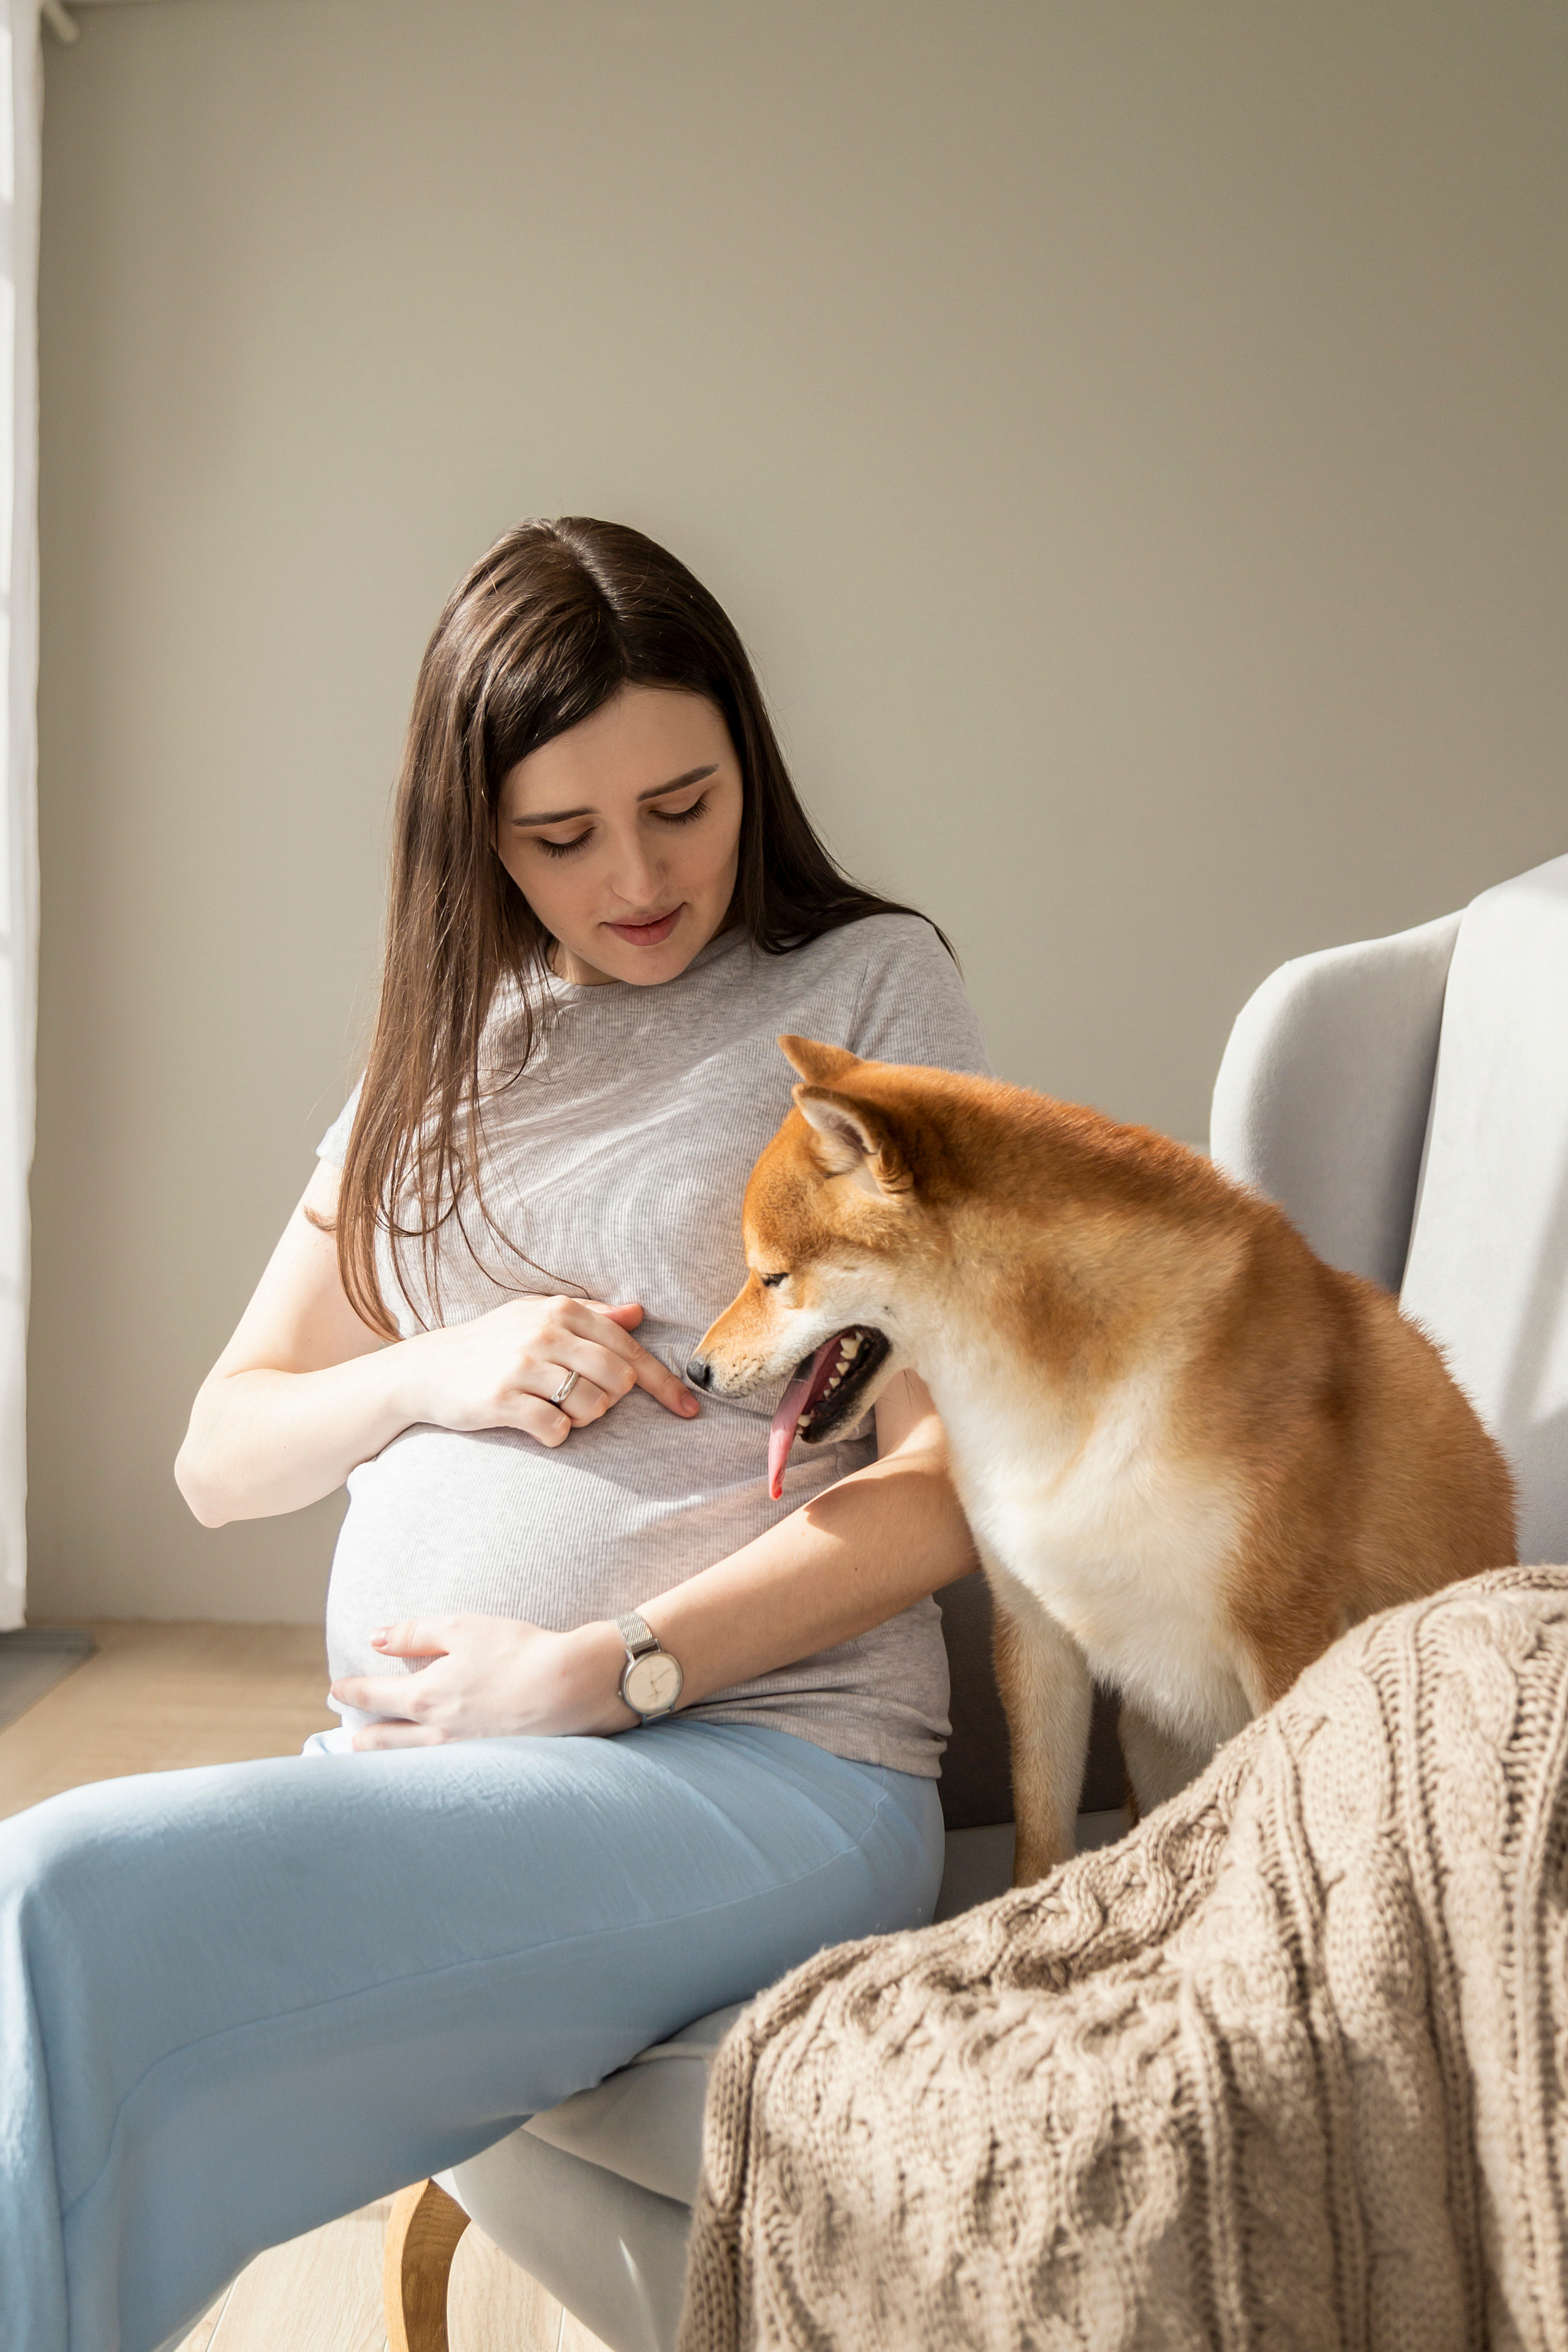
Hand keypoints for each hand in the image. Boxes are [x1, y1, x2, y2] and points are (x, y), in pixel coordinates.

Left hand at [331, 1614, 637, 1746]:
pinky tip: (425, 1770)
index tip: (336, 1691)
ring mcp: (460, 1755)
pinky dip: (420, 1771)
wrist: (570, 1688)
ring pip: (409, 1762)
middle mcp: (435, 1733)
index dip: (349, 1692)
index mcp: (423, 1696)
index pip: (372, 1696)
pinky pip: (439, 1772)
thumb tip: (374, 1637)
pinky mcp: (486, 1767)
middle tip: (349, 1737)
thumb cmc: (517, 1651)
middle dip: (362, 1736)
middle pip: (382, 1740)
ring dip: (385, 1759)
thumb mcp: (461, 1629)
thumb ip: (413, 1633)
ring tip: (376, 1757)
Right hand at [393, 1296, 698, 1448]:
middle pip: (618, 1381)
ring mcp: (522, 1365)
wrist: (426, 1369)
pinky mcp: (503, 1399)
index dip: (665, 1384)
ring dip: (582, 1420)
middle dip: (611, 1401)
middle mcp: (545, 1332)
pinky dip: (555, 1435)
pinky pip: (556, 1430)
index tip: (690, 1409)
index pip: (629, 1349)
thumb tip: (638, 1313)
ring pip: (591, 1408)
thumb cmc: (490, 1344)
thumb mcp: (536, 1317)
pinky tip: (535, 1424)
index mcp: (560, 1310)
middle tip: (582, 1402)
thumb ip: (591, 1315)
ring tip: (553, 1409)